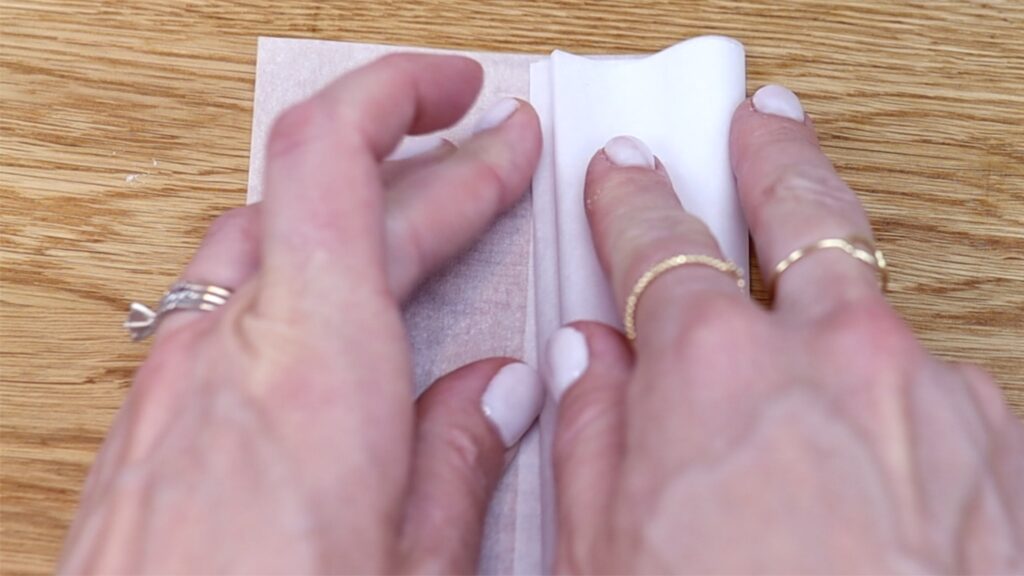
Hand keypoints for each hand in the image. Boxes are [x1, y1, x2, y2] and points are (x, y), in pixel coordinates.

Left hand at [59, 54, 543, 573]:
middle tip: (493, 163)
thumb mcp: (415, 572)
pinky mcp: (151, 424)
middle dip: (421, 168)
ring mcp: (175, 385)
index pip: (335, 158)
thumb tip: (502, 390)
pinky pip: (228, 304)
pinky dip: (299, 278)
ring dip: (353, 215)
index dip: (402, 97)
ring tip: (427, 221)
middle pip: (319, 200)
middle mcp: (227, 354)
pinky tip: (341, 315)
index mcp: (312, 370)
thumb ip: (461, 461)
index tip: (469, 95)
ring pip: (266, 240)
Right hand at [549, 86, 1023, 572]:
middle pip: (800, 209)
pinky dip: (892, 408)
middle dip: (771, 158)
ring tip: (812, 349)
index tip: (624, 174)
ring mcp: (929, 393)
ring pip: (872, 317)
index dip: (631, 199)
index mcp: (713, 372)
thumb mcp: (603, 557)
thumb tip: (587, 361)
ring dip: (839, 319)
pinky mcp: (999, 445)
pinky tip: (866, 467)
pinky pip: (930, 395)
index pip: (655, 242)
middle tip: (758, 125)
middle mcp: (833, 356)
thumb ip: (590, 434)